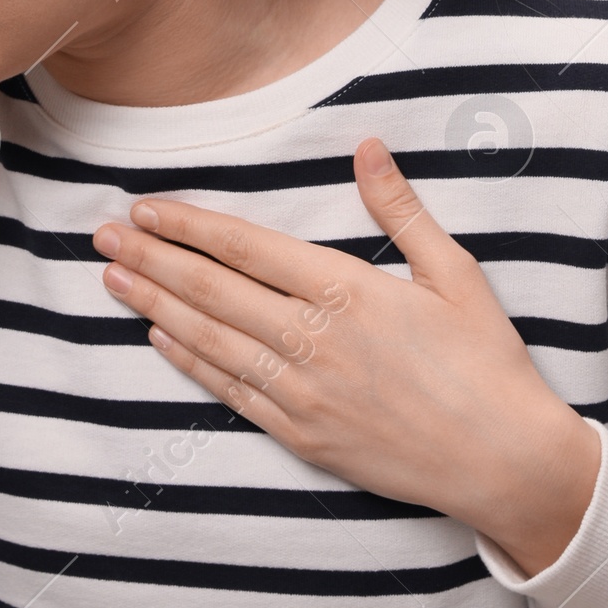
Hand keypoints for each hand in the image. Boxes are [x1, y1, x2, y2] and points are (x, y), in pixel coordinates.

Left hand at [92, 138, 601, 575]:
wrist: (504, 461)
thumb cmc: (487, 362)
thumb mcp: (454, 272)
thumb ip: (400, 208)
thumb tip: (367, 146)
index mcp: (349, 292)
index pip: (247, 248)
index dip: (190, 226)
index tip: (147, 207)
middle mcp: (314, 341)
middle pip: (213, 290)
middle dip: (152, 258)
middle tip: (102, 233)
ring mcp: (303, 393)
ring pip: (210, 340)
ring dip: (155, 306)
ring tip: (112, 278)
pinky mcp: (303, 436)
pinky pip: (231, 392)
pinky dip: (189, 362)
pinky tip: (160, 339)